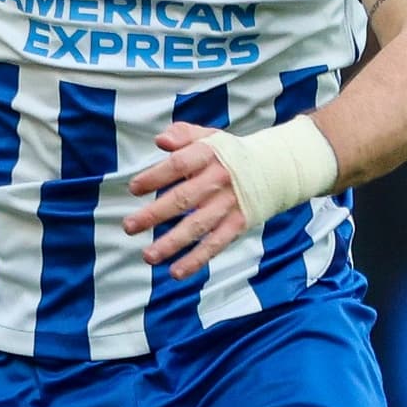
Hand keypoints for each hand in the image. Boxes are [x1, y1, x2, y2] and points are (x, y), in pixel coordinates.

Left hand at [122, 121, 252, 277]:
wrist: (277, 167)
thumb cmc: (229, 153)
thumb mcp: (208, 136)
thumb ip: (183, 134)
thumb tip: (160, 140)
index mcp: (210, 155)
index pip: (179, 165)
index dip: (156, 176)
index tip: (134, 188)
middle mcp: (220, 180)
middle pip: (184, 198)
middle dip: (155, 214)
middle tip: (129, 226)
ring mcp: (230, 204)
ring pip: (199, 225)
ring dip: (173, 243)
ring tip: (148, 256)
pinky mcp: (239, 223)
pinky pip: (216, 244)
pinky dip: (197, 259)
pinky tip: (176, 272)